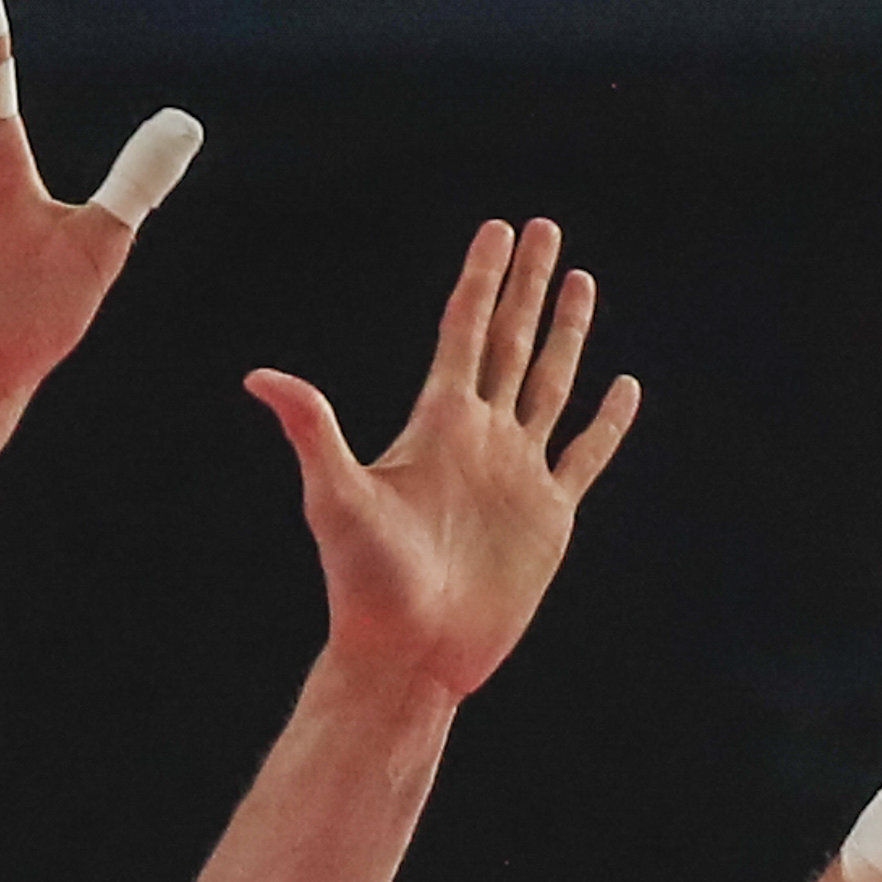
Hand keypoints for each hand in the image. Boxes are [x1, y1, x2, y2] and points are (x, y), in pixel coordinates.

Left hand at [249, 218, 642, 697]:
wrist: (408, 654)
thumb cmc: (365, 584)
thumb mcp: (336, 498)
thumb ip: (312, 430)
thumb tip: (259, 378)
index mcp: (436, 424)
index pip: (464, 332)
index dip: (482, 279)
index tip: (498, 229)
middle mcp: (479, 438)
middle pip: (511, 341)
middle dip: (528, 285)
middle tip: (545, 227)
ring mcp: (516, 474)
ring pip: (550, 383)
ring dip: (566, 334)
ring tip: (581, 281)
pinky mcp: (548, 516)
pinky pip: (585, 455)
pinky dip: (607, 421)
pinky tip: (623, 386)